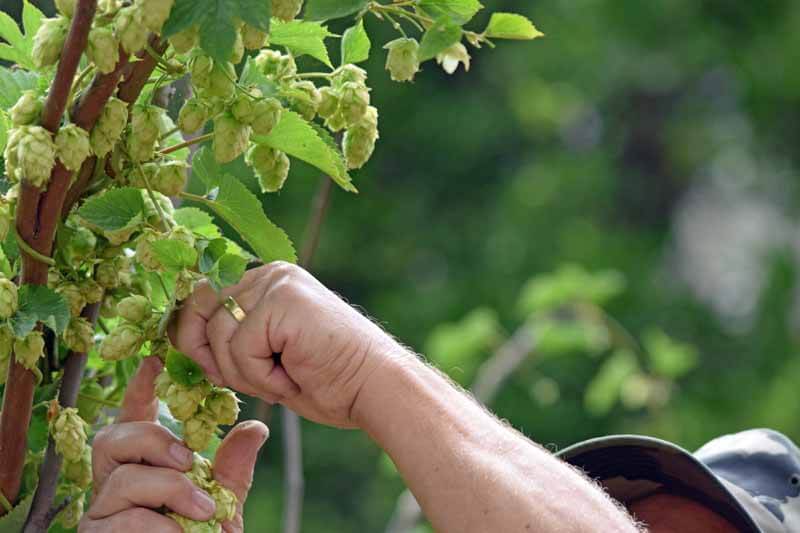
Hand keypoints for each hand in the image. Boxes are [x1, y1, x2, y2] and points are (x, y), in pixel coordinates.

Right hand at [79, 357, 268, 531]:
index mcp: (143, 464)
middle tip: (189, 459)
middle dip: (153, 441)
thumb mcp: (224, 503)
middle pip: (114, 438)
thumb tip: (256, 428)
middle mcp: (114, 482)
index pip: (134, 416)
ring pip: (121, 479)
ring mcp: (100, 511)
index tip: (155, 360)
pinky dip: (159, 525)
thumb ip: (233, 467)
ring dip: (169, 491)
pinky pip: (121, 519)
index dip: (140, 388)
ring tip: (204, 512)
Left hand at [170, 262, 404, 427]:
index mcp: (267, 281)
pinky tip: (294, 376)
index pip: (202, 296)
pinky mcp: (283, 301)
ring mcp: (277, 283)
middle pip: (200, 307)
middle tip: (245, 379)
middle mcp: (270, 273)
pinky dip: (261, 376)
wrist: (375, 388)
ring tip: (285, 378)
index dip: (193, 336)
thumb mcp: (267, 356)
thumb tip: (181, 341)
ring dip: (244, 373)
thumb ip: (231, 341)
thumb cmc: (327, 379)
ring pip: (218, 334)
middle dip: (207, 353)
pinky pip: (241, 347)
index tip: (213, 370)